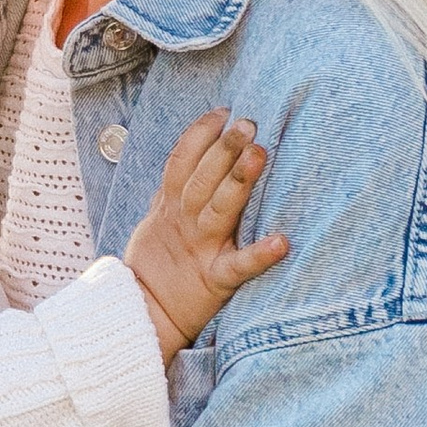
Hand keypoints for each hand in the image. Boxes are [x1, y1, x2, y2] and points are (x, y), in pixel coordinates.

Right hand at [123, 111, 289, 360]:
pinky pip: (240, 266)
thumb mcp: (156, 221)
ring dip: (238, 182)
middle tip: (247, 124)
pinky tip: (282, 242)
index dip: (200, 134)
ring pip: (219, 209)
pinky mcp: (216, 280)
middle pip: (203, 180)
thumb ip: (171, 190)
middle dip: (223, 150)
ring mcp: (201, 249)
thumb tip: (188, 153)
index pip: (181, 162)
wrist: (143, 315)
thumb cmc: (156, 266)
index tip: (224, 111)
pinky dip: (259, 255)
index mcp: (170, 207)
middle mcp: (186, 223)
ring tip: (258, 154)